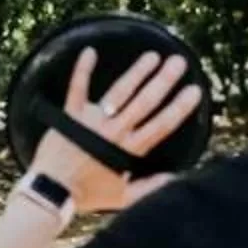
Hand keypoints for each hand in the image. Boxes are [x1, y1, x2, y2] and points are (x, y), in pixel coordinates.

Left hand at [33, 45, 202, 214]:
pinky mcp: (71, 115)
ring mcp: (92, 121)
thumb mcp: (123, 197)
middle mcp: (114, 132)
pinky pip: (77, 89)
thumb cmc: (87, 195)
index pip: (161, 125)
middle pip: (144, 103)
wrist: (52, 191)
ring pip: (119, 92)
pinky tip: (90, 51)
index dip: (179, 107)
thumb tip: (175, 179)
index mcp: (128, 150)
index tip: (194, 90)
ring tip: (153, 56)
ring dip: (137, 73)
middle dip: (163, 81)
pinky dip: (82, 70)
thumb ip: (149, 187)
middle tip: (179, 62)